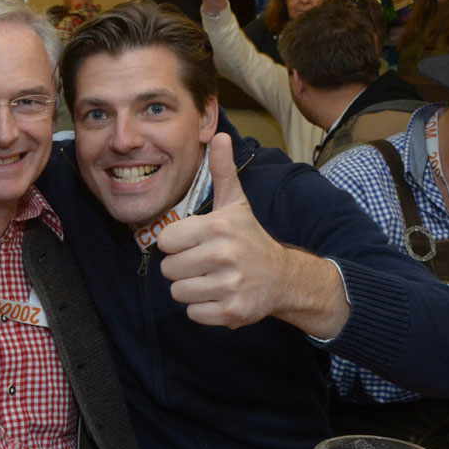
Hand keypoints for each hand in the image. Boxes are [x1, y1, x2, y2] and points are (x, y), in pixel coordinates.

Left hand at [156, 133, 348, 337]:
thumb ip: (222, 172)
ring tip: (212, 279)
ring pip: (178, 292)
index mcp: (217, 227)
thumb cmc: (250, 238)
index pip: (164, 241)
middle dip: (182, 268)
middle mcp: (223, 255)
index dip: (177, 244)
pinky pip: (192, 313)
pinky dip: (202, 309)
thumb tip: (218, 135)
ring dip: (191, 289)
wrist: (284, 278)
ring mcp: (229, 286)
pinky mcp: (232, 312)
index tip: (196, 243)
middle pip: (168, 269)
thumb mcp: (236, 204)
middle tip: (205, 263)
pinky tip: (220, 295)